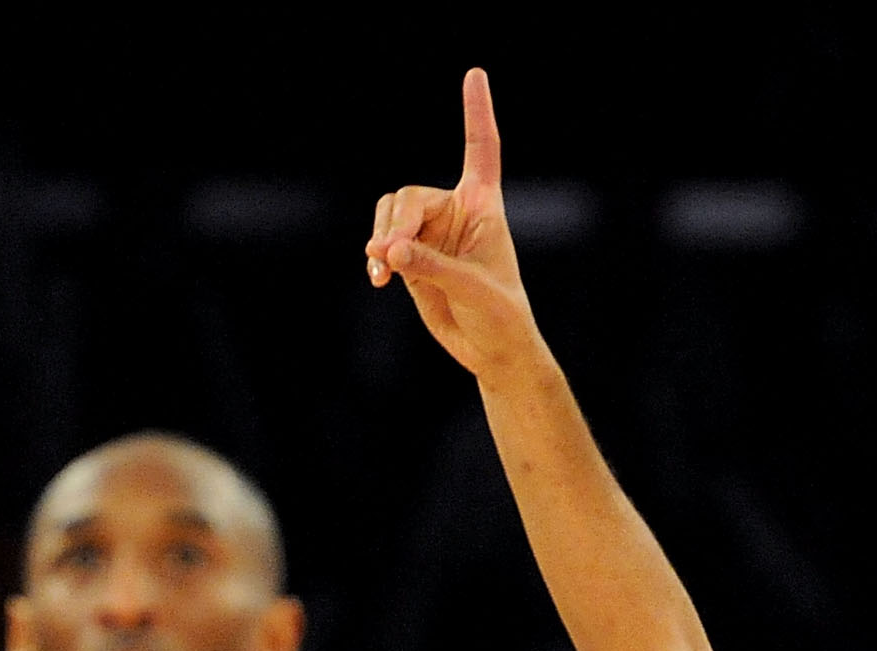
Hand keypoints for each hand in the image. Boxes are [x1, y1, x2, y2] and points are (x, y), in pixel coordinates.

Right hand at [365, 68, 545, 380]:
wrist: (491, 350)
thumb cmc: (500, 316)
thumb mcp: (473, 289)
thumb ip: (431, 267)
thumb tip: (388, 251)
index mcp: (484, 206)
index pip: (481, 149)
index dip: (477, 112)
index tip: (475, 73)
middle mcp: (455, 212)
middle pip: (410, 196)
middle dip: (397, 224)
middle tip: (392, 256)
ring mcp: (430, 236)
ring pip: (390, 215)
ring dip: (382, 240)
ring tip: (382, 271)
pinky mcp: (411, 260)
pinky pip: (382, 244)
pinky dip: (376, 258)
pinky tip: (378, 279)